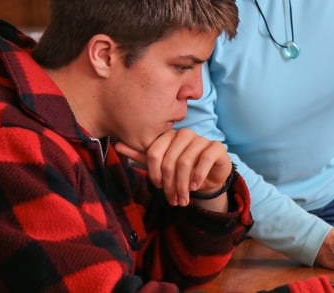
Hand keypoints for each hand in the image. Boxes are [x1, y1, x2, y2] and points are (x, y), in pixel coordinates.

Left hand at [115, 128, 232, 208]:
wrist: (208, 178)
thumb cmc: (181, 171)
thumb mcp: (160, 165)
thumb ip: (141, 155)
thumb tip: (117, 144)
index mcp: (169, 136)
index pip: (153, 153)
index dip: (153, 173)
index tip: (157, 187)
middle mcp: (185, 134)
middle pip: (169, 160)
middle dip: (169, 184)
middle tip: (172, 200)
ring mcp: (201, 139)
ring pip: (186, 162)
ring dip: (183, 185)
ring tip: (183, 199)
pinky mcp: (216, 147)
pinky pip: (205, 159)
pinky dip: (198, 176)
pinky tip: (195, 187)